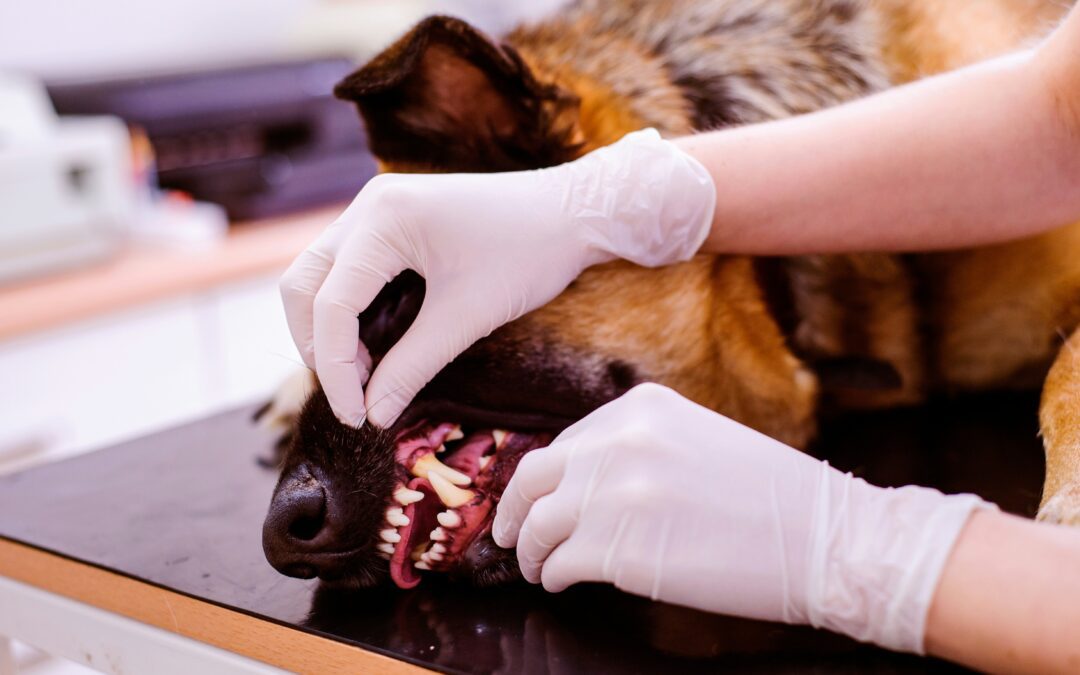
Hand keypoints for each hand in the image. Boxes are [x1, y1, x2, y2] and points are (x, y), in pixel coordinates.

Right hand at [280, 129, 715, 426]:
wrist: (573, 212)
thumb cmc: (530, 255)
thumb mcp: (468, 317)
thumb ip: (413, 366)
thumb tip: (373, 415)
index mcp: (383, 218)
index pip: (331, 304)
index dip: (335, 368)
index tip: (356, 417)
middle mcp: (368, 205)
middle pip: (304, 284)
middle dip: (318, 346)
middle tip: (353, 396)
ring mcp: (377, 209)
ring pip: (319, 276)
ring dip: (330, 329)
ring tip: (366, 375)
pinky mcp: (391, 221)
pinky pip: (347, 269)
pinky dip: (349, 310)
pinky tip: (377, 346)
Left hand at [492, 383, 993, 652]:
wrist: (824, 538)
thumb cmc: (771, 496)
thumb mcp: (696, 438)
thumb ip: (639, 446)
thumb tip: (586, 479)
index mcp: (640, 408)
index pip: (565, 442)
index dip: (542, 478)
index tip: (533, 497)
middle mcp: (619, 442)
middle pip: (533, 476)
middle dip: (513, 509)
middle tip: (508, 534)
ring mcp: (614, 494)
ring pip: (538, 524)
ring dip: (531, 551)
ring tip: (537, 567)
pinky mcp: (617, 549)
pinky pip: (559, 563)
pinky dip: (553, 576)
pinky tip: (562, 582)